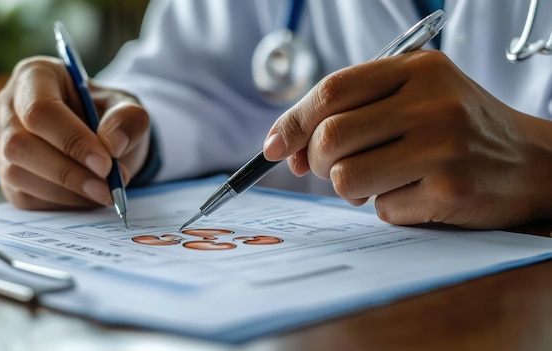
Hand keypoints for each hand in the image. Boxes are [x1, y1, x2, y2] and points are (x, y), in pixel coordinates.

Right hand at [0, 56, 149, 210]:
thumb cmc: (110, 116)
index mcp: (35, 75)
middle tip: (108, 186)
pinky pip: (25, 196)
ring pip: (17, 173)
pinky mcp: (9, 176)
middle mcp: (8, 106)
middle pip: (20, 144)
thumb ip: (128, 119)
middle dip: (67, 171)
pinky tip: (87, 196)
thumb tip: (113, 144)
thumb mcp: (129, 109)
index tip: (105, 162)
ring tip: (105, 192)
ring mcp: (3, 142)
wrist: (105, 139)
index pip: (40, 110)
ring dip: (66, 190)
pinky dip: (61, 202)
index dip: (72, 140)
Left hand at [263, 50, 551, 228]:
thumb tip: (283, 146)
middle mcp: (431, 101)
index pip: (331, 90)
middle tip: (328, 168)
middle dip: (314, 161)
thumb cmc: (458, 128)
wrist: (533, 161)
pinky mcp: (450, 189)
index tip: (272, 146)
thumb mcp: (413, 97)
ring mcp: (443, 145)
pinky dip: (386, 206)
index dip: (291, 121)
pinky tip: (415, 193)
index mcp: (416, 69)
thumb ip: (352, 111)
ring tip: (375, 182)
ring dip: (347, 189)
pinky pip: (382, 208)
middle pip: (330, 137)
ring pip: (345, 177)